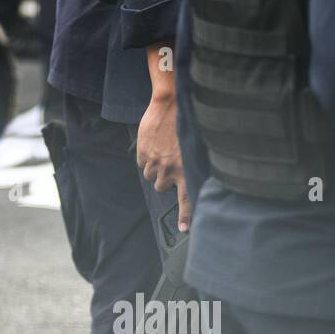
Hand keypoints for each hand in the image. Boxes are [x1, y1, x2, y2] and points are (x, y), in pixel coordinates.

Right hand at [136, 95, 191, 230]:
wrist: (171, 103)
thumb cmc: (185, 123)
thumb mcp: (192, 147)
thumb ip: (188, 165)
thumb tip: (184, 178)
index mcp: (186, 169)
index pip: (186, 199)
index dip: (185, 216)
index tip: (183, 230)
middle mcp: (170, 169)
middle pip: (162, 187)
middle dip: (164, 179)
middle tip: (169, 164)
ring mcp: (155, 162)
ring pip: (150, 176)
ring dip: (155, 168)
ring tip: (162, 151)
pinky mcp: (144, 153)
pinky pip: (142, 163)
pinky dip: (146, 157)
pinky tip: (154, 144)